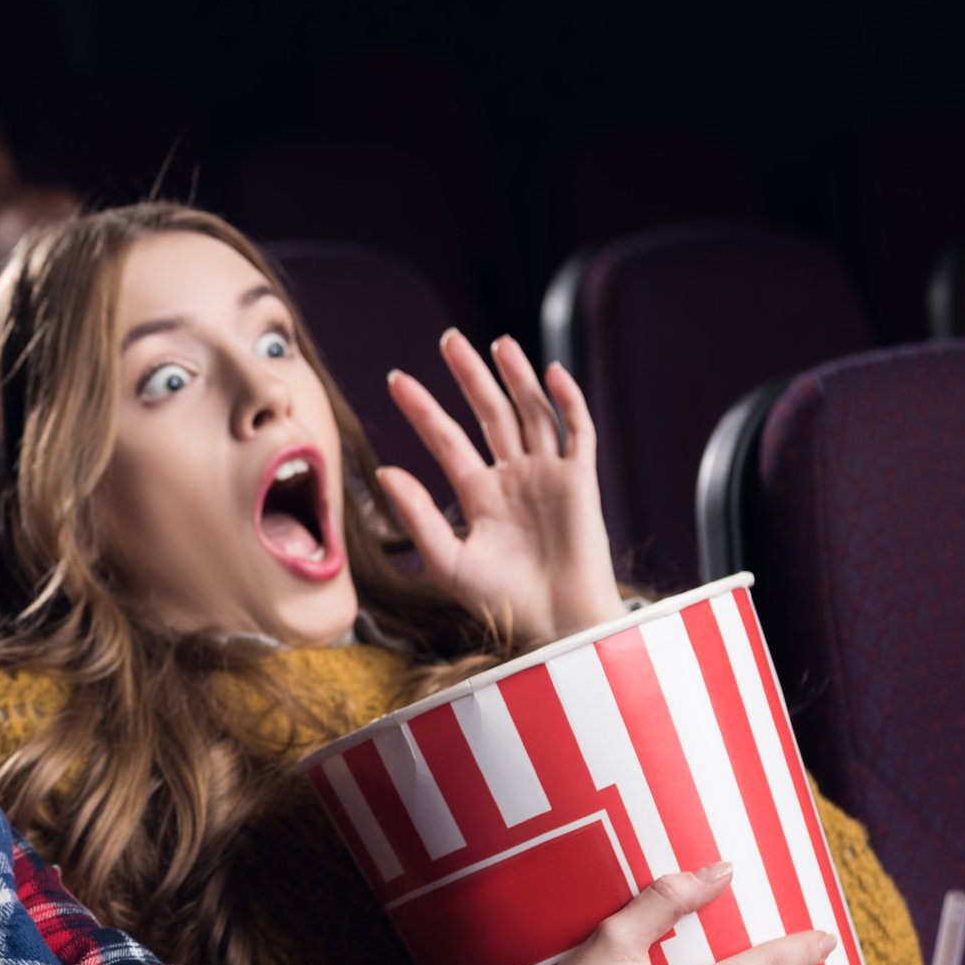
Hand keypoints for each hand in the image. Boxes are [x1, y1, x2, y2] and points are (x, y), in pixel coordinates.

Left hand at [377, 329, 625, 644]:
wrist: (554, 625)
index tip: (396, 380)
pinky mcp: (580, 481)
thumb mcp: (447, 559)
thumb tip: (385, 471)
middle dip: (470, 377)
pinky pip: (576, 431)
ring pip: (531, 413)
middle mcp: (512, 478)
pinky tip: (549, 372)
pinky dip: (566, 400)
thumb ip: (417, 516)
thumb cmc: (501, 601)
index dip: (423, 409)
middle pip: (489, 413)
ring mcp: (547, 476)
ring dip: (515, 377)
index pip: (446, 439)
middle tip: (448, 339)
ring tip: (497, 343)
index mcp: (478, 495)